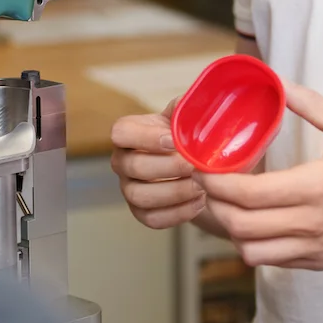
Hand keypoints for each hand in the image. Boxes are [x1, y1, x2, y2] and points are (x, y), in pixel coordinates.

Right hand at [110, 102, 206, 229]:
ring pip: (140, 196)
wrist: (201, 165)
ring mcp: (129, 188)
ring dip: (175, 192)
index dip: (146, 137)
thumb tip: (200, 104)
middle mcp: (123, 161)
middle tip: (196, 166)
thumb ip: (190, 107)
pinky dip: (179, 213)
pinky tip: (200, 201)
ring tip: (202, 186)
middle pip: (133, 167)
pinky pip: (153, 219)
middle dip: (169, 167)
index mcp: (130, 132)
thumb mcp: (189, 115)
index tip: (175, 141)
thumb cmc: (191, 135)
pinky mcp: (142, 212)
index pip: (121, 132)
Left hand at [197, 83, 322, 269]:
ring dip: (232, 230)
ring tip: (231, 205)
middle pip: (239, 225)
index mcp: (315, 187)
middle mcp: (311, 223)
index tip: (202, 166)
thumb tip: (277, 81)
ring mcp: (315, 248)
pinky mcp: (320, 263)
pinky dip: (255, 244)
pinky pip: (273, 261)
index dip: (215, 182)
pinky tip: (258, 222)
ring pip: (251, 251)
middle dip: (214, 204)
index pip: (247, 193)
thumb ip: (310, 104)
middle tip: (209, 183)